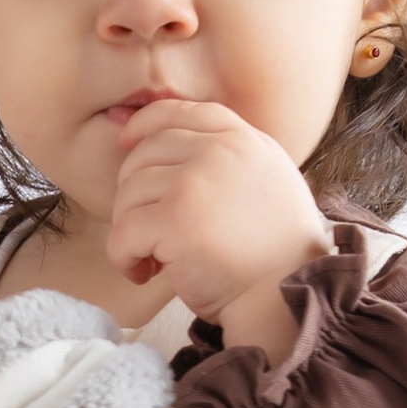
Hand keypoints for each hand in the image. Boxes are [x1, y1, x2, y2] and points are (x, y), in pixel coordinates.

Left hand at [110, 97, 330, 352]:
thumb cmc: (274, 255)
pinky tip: (144, 273)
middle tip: (150, 232)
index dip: (145, 125)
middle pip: (144, 154)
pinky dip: (124, 258)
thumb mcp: (267, 183)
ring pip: (128, 194)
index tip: (128, 144)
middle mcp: (220, 151)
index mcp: (243, 140)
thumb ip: (230, 159)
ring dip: (130, 230)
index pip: (180, 112)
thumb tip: (171, 145)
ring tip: (153, 258)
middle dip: (134, 194)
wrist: (284, 295)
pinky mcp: (174, 219)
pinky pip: (122, 232)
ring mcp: (195, 181)